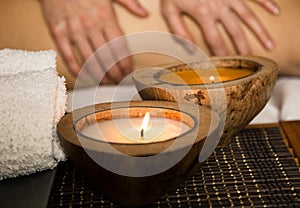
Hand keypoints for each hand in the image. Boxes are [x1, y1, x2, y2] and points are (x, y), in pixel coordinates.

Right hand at [40, 0, 146, 83]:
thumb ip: (129, 2)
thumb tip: (144, 13)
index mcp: (105, 16)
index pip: (119, 48)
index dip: (125, 63)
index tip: (128, 72)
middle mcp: (90, 25)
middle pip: (106, 58)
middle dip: (114, 74)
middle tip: (118, 81)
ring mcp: (73, 30)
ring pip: (89, 61)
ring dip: (99, 76)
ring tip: (105, 83)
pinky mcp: (58, 33)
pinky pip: (68, 57)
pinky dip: (77, 70)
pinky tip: (85, 77)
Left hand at [160, 0, 279, 54]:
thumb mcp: (169, 9)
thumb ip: (179, 30)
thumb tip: (189, 49)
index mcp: (203, 14)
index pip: (214, 41)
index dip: (220, 54)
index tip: (226, 65)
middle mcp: (219, 7)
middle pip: (235, 32)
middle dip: (244, 49)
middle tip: (251, 62)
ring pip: (249, 17)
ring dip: (260, 32)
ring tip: (270, 46)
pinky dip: (266, 3)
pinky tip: (275, 12)